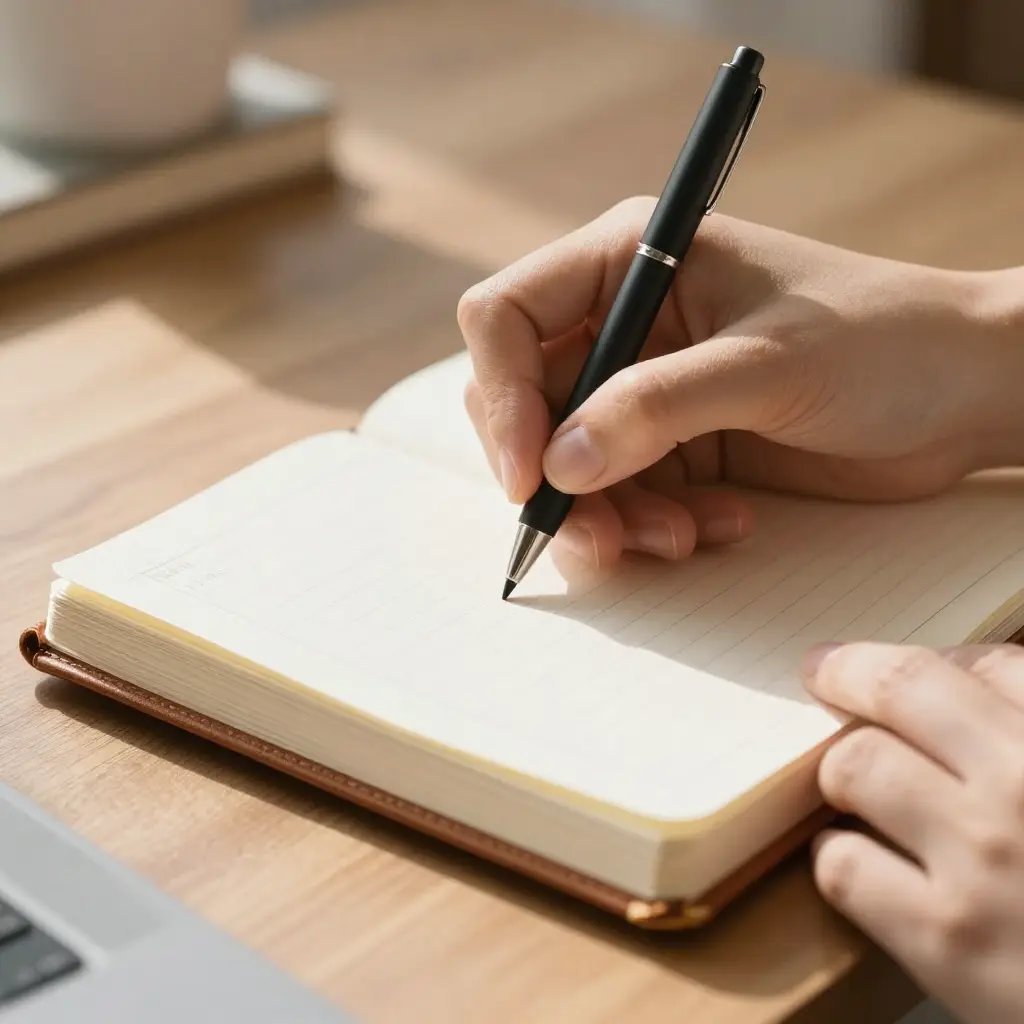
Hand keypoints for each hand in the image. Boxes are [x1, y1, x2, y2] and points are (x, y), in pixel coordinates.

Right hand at [457, 198, 1023, 568]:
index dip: (502, 397)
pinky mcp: (675, 442)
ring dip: (611, 514)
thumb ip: (654, 409)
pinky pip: (624, 494)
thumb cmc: (883, 344)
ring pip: (571, 464)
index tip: (532, 475)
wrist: (964, 394)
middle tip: (602, 534)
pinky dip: (656, 522)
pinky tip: (721, 523)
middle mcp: (626, 321)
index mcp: (632, 258)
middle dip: (557, 476)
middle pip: (527, 403)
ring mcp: (648, 387)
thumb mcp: (766, 366)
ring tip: (680, 537)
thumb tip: (556, 466)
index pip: (506, 317)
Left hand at [802, 642, 1023, 1023]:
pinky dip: (836, 854)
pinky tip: (852, 857)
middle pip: (904, 688)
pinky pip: (845, 864)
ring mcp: (984, 861)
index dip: (941, 663)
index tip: (909, 670)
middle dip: (851, 671)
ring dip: (841, 768)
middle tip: (824, 671)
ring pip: (856, 765)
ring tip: (847, 783)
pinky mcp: (947, 942)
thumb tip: (969, 687)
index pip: (994, 667)